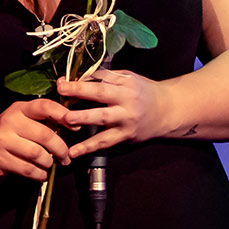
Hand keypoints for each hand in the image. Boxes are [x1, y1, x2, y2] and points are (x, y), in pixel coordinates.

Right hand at [0, 99, 71, 183]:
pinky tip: (40, 174)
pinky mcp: (0, 159)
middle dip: (60, 149)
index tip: (75, 126)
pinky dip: (39, 174)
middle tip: (65, 157)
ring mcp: (2, 141)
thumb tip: (72, 123)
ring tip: (49, 165)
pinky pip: (28, 169)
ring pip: (38, 154)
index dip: (62, 114)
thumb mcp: (21, 121)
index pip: (44, 106)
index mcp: (18, 109)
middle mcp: (9, 122)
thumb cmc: (7, 137)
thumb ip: (43, 121)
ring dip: (49, 163)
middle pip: (45, 135)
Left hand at [57, 70, 174, 157]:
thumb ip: (107, 77)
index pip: (101, 78)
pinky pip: (105, 142)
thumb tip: (79, 78)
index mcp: (126, 83)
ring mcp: (126, 119)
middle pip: (102, 93)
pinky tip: (74, 151)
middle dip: (80, 91)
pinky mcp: (125, 136)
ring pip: (103, 118)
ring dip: (83, 118)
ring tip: (67, 119)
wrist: (167, 111)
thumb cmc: (143, 92)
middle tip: (62, 90)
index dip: (81, 79)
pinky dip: (88, 148)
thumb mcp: (129, 78)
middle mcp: (126, 100)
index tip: (62, 81)